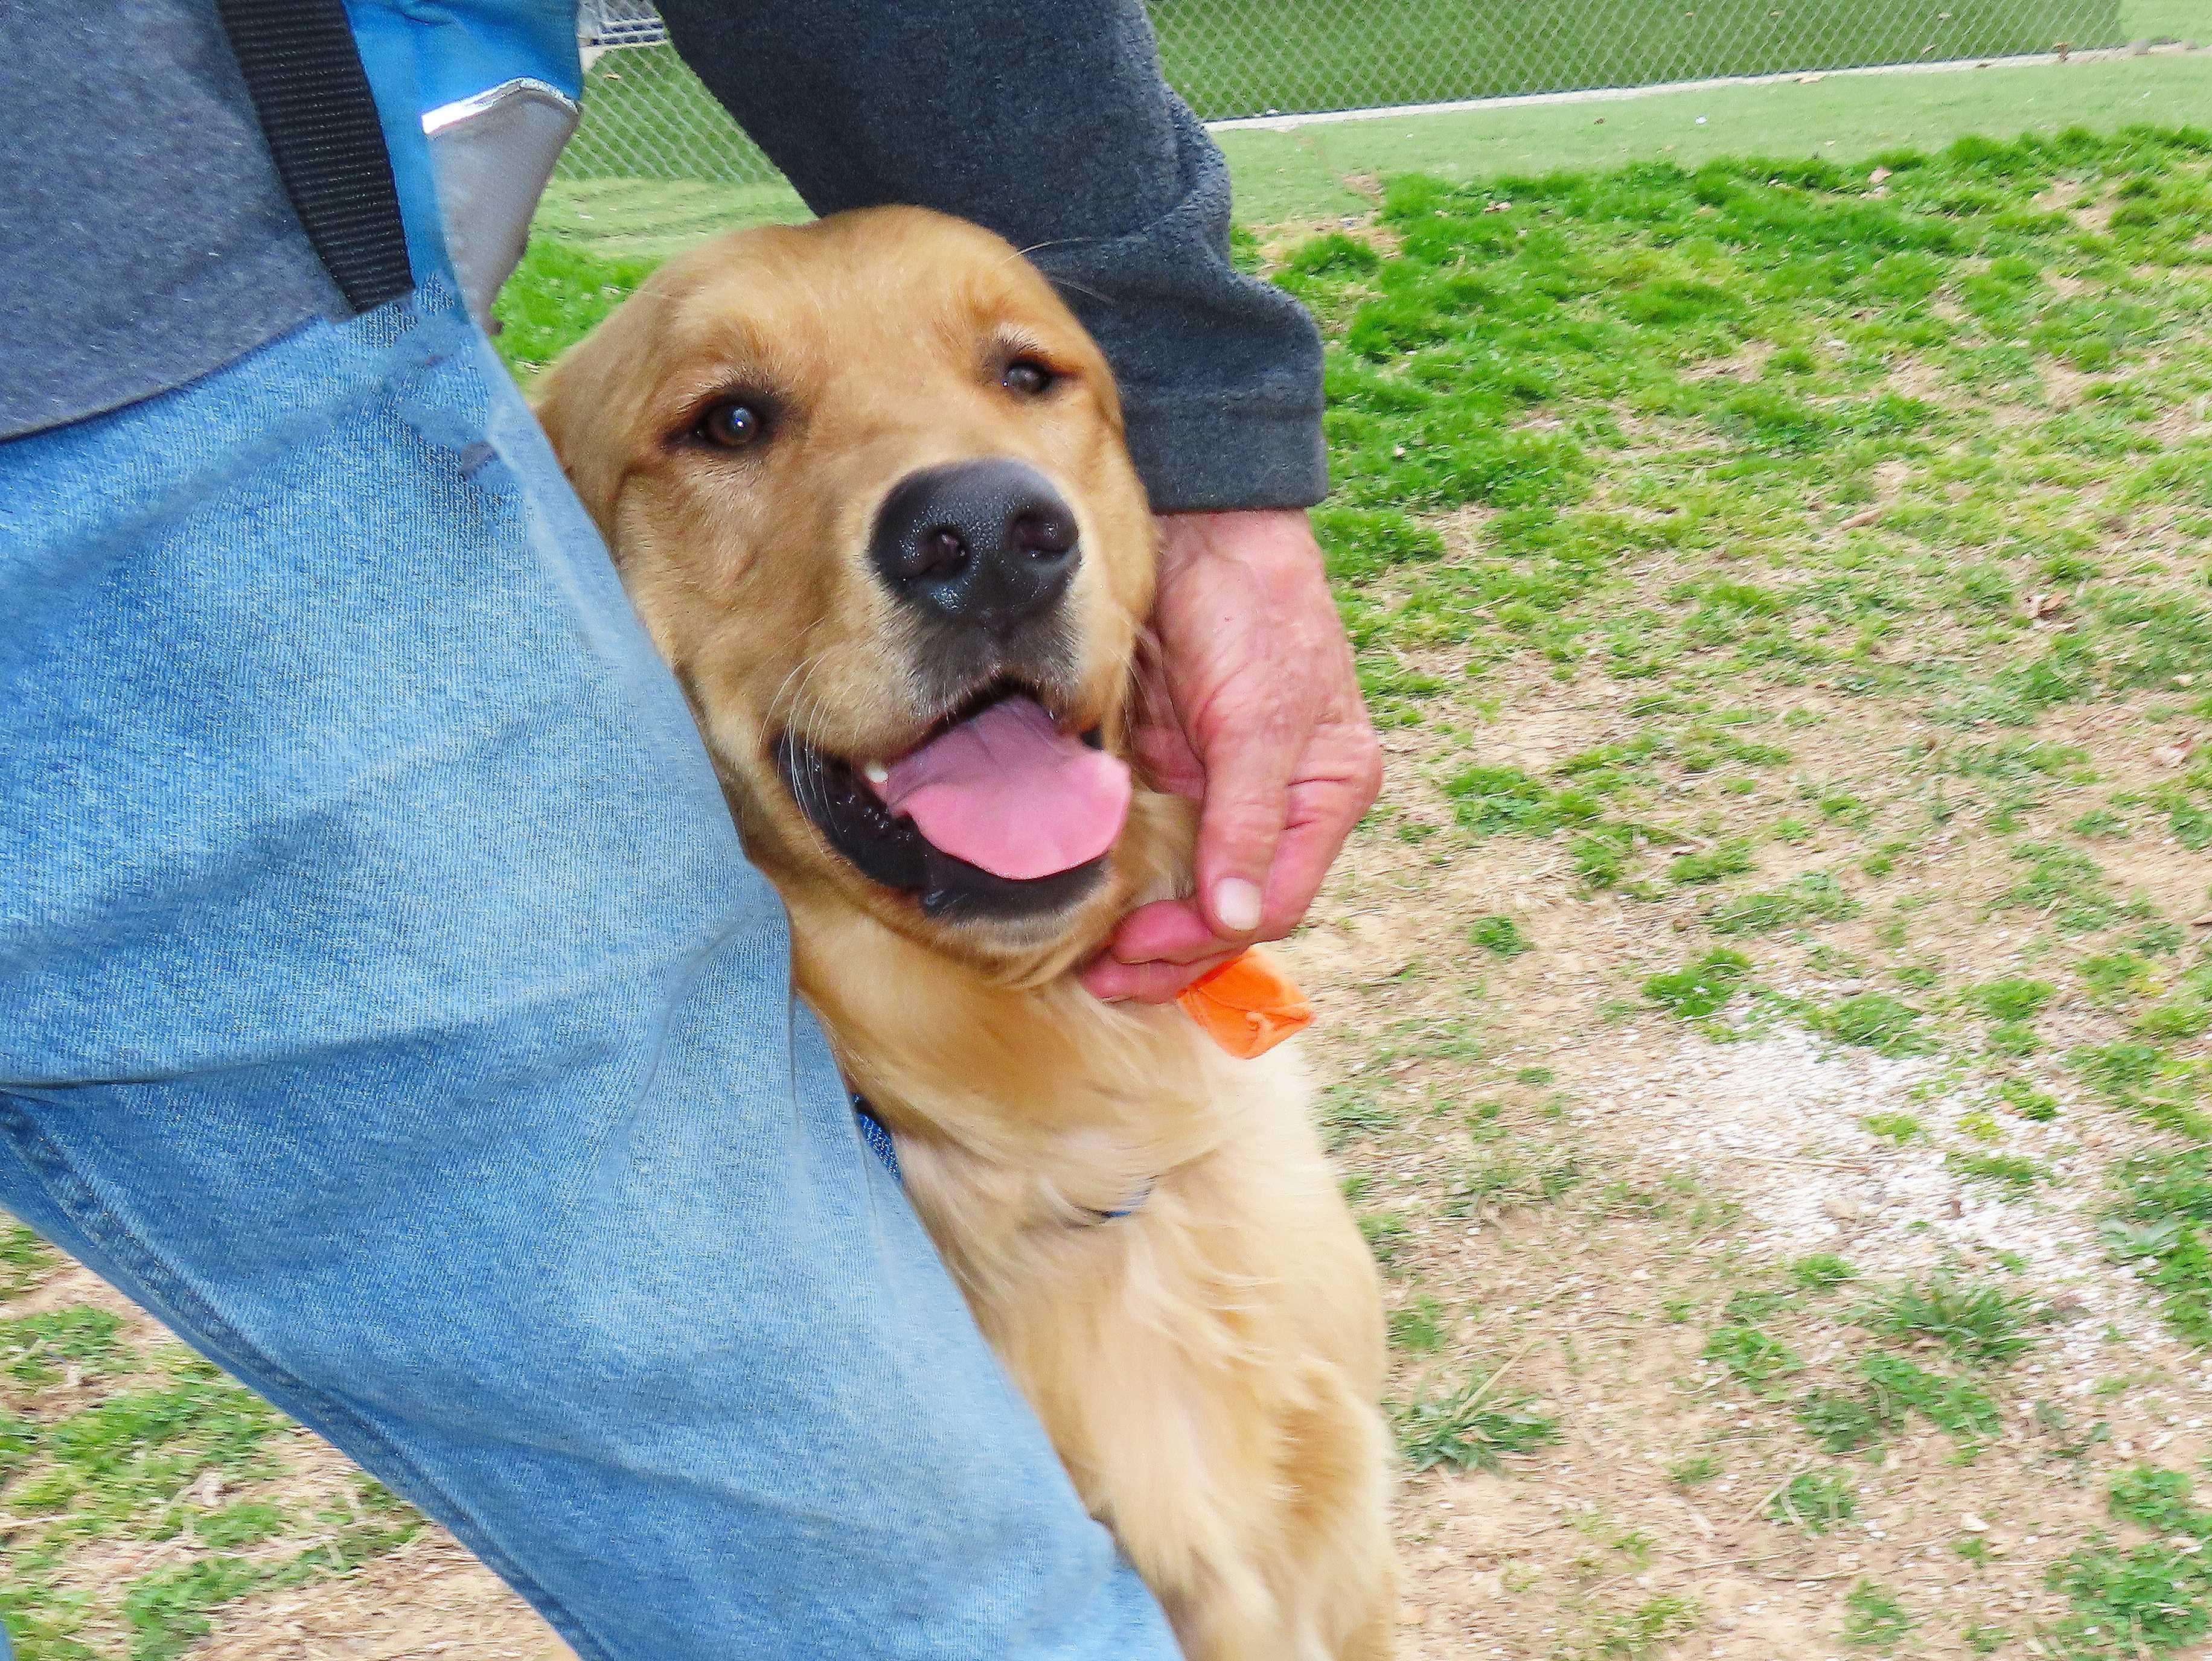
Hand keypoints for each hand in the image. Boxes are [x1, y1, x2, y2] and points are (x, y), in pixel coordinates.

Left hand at [1082, 509, 1381, 1002]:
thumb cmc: (1254, 610)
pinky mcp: (1174, 769)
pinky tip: (1090, 909)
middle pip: (1232, 911)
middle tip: (1103, 976)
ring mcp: (1224, 790)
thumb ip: (1250, 819)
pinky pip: (1154, 847)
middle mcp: (1281, 804)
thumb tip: (1240, 918)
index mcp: (1326, 796)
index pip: (1274, 901)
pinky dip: (1127, 885)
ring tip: (1091, 964)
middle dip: (1172, 953)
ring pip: (1191, 890)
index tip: (1137, 948)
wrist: (1201, 528)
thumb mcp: (1261, 719)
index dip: (1206, 937)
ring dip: (1146, 932)